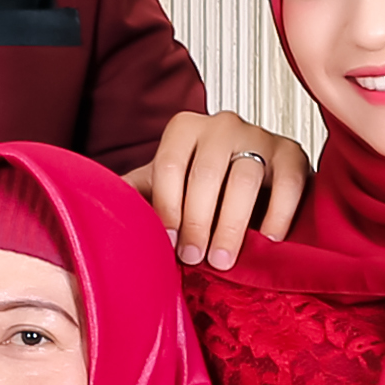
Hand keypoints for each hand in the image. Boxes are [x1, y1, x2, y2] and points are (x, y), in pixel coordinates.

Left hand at [144, 110, 311, 269]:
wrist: (252, 184)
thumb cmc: (198, 189)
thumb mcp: (161, 187)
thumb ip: (133, 194)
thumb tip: (91, 208)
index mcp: (183, 129)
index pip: (169, 167)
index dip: (166, 209)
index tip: (168, 244)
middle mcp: (221, 124)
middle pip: (204, 175)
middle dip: (197, 222)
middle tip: (194, 258)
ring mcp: (259, 134)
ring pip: (243, 180)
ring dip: (231, 226)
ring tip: (223, 260)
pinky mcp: (293, 152)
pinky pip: (288, 182)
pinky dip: (278, 213)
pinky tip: (268, 240)